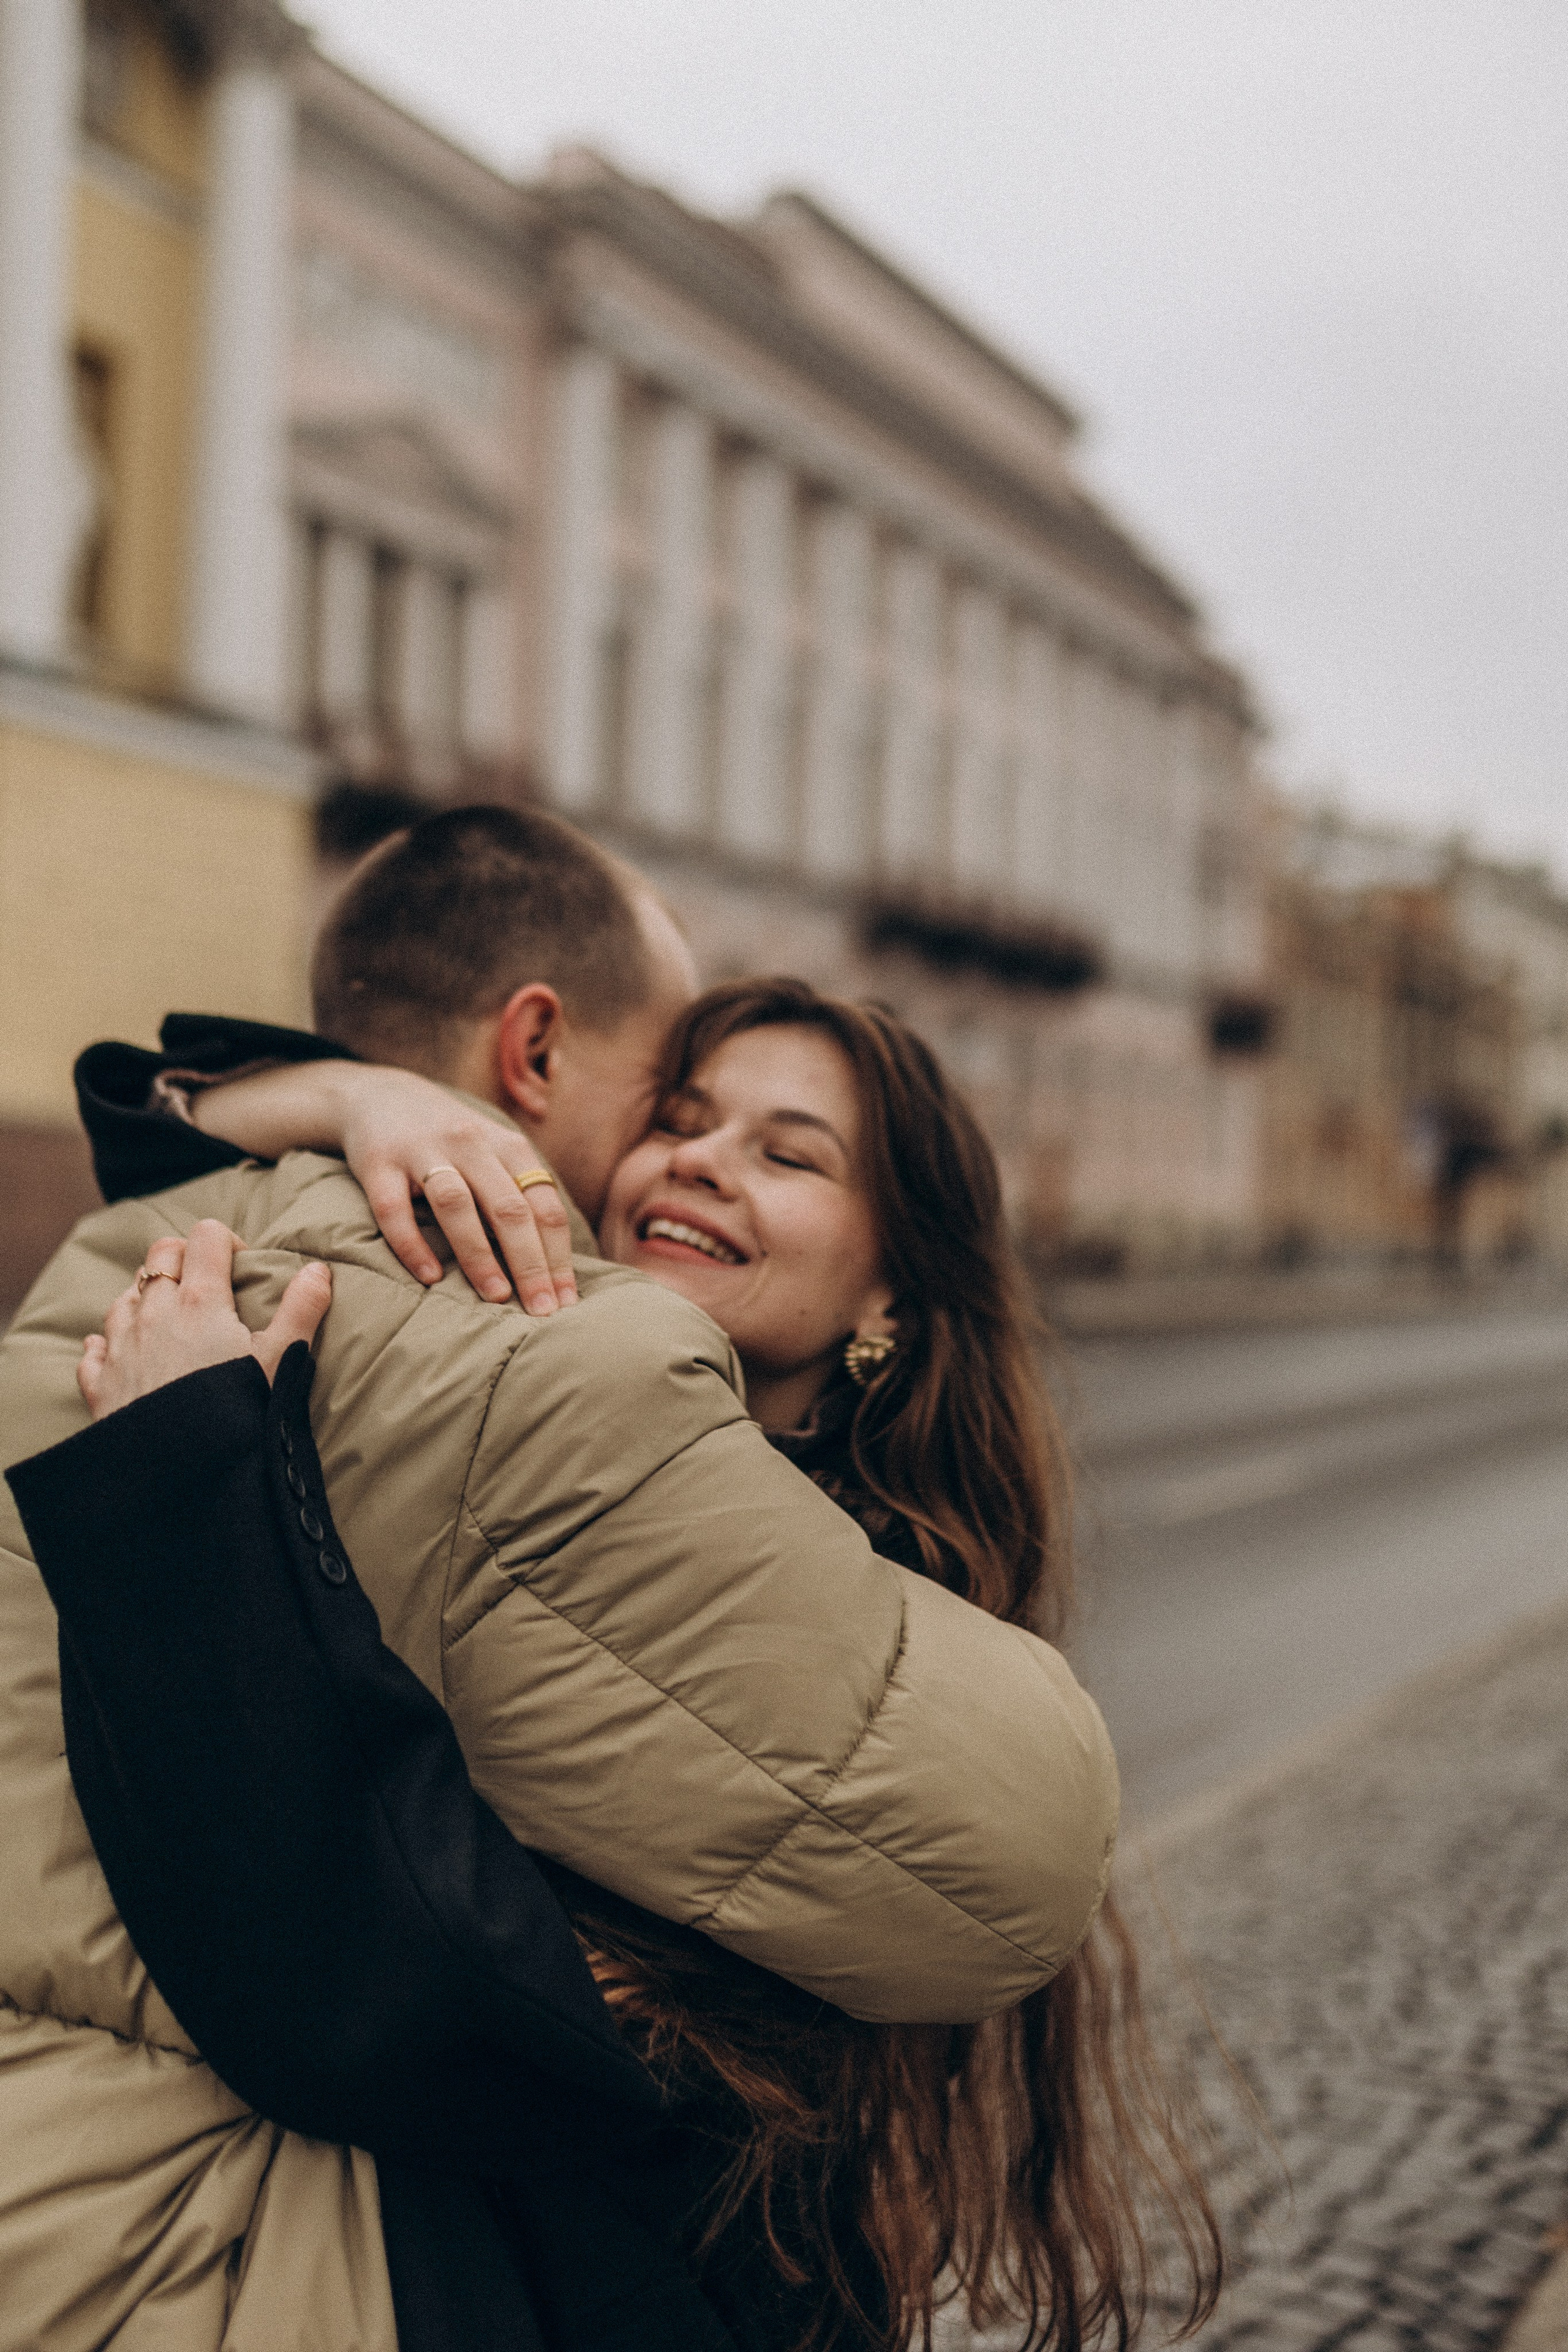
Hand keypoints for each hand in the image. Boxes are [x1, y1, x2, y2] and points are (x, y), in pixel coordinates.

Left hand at [78, 1222, 333, 1421]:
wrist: (182, 1477)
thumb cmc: (237, 1415)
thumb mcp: (282, 1361)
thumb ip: (302, 1310)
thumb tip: (319, 1270)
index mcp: (200, 1302)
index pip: (205, 1237)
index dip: (226, 1242)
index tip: (242, 1267)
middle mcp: (153, 1314)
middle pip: (159, 1256)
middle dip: (182, 1259)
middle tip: (207, 1287)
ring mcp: (121, 1347)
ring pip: (124, 1298)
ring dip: (145, 1298)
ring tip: (169, 1321)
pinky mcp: (101, 1383)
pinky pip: (95, 1349)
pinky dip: (107, 1344)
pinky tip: (118, 1353)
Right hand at [189, 1060, 576, 1315]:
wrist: (379, 1096)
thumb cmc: (451, 1141)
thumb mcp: (494, 1155)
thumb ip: (521, 1196)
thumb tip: (555, 1267)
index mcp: (507, 1146)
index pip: (544, 1205)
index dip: (558, 1255)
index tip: (566, 1301)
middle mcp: (469, 1143)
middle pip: (509, 1208)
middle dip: (530, 1263)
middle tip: (542, 1311)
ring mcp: (422, 1151)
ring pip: (457, 1205)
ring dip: (479, 1254)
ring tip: (496, 1296)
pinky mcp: (378, 1163)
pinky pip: (394, 1209)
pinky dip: (412, 1245)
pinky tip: (430, 1277)